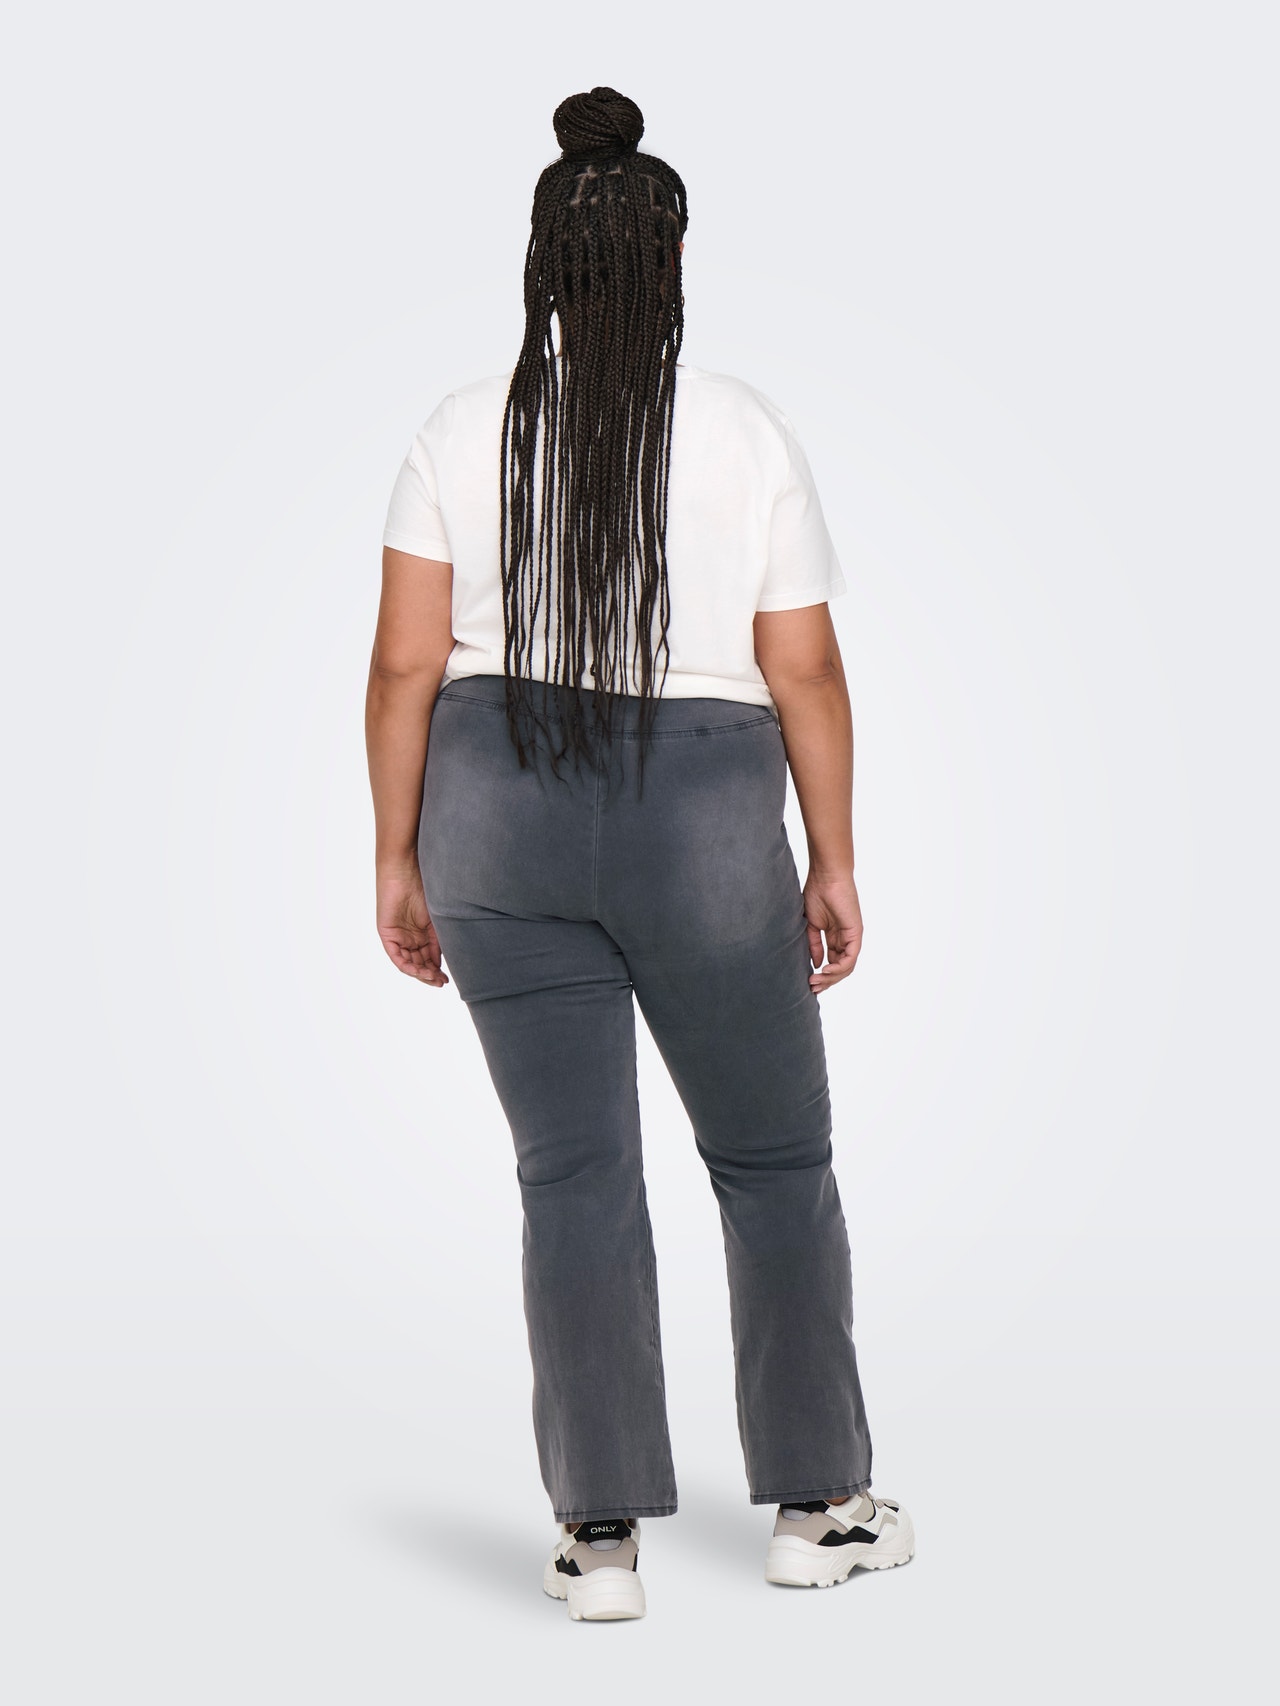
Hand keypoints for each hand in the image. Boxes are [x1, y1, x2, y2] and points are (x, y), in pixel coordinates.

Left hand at [376, 866, 449, 987]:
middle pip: (419, 963)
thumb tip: (445, 961)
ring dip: (420, 973)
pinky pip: (395, 956)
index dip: (437, 970)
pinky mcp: (387, 933)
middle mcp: (409, 937)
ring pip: (408, 962)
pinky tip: (418, 971)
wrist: (406, 869)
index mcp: (422, 932)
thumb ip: (439, 939)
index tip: (447, 979)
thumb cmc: (424, 885)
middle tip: (441, 982)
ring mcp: (397, 936)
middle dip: (429, 975)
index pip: (428, 958)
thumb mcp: (436, 918)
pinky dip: (406, 965)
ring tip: (432, 978)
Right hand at [803, 870, 862, 991]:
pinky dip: (838, 968)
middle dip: (826, 981)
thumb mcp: (811, 925)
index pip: (833, 962)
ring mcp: (852, 937)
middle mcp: (845, 939)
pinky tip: (825, 971)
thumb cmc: (817, 893)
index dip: (822, 975)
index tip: (808, 983)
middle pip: (840, 968)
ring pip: (846, 967)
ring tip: (815, 981)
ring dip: (831, 978)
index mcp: (835, 936)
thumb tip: (816, 963)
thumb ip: (814, 944)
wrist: (825, 877)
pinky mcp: (855, 933)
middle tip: (812, 987)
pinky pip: (850, 958)